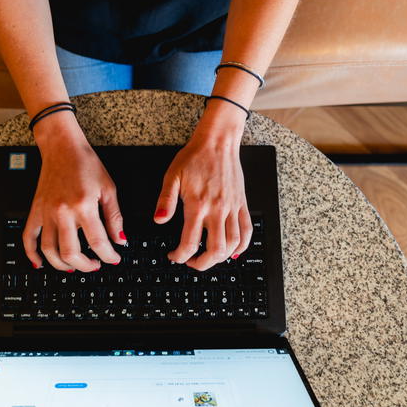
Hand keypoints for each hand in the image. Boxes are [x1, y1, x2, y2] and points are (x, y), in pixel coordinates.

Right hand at [23, 113, 125, 270]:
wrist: (62, 148)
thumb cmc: (85, 164)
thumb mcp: (108, 189)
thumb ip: (115, 217)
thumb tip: (120, 240)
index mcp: (83, 205)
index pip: (98, 241)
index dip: (109, 255)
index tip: (114, 258)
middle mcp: (62, 212)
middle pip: (71, 252)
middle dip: (85, 266)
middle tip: (95, 265)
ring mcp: (46, 213)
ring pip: (48, 250)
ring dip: (61, 265)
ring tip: (74, 267)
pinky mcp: (35, 210)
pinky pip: (28, 237)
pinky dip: (31, 254)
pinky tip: (39, 263)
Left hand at [154, 111, 251, 270]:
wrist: (218, 142)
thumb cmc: (195, 157)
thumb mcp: (173, 176)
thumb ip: (165, 200)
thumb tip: (159, 219)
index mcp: (198, 204)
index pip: (190, 242)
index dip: (180, 256)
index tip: (175, 256)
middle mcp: (217, 209)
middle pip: (215, 250)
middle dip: (202, 264)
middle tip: (192, 262)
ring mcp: (232, 208)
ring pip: (233, 244)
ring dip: (221, 257)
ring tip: (209, 257)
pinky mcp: (241, 204)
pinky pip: (247, 230)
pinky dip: (241, 246)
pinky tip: (233, 251)